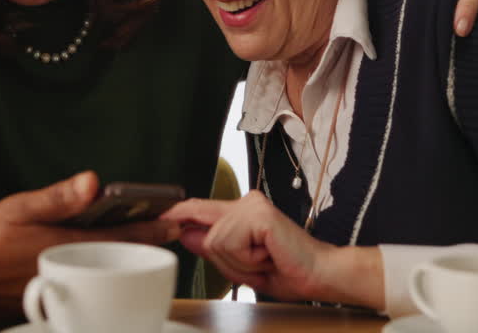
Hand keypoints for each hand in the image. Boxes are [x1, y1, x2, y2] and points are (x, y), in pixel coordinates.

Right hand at [0, 171, 180, 319]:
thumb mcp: (19, 208)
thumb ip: (58, 197)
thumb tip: (92, 182)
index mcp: (65, 245)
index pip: (120, 235)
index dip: (151, 229)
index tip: (174, 222)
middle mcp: (69, 271)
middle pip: (118, 257)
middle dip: (142, 245)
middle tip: (166, 234)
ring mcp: (61, 288)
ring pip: (103, 272)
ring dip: (122, 258)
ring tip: (139, 244)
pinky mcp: (49, 298)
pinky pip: (85, 284)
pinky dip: (99, 271)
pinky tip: (99, 262)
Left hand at [164, 192, 383, 309]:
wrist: (320, 275)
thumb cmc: (288, 271)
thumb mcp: (241, 266)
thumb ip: (213, 249)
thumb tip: (185, 233)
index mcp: (240, 212)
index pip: (198, 209)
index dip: (176, 214)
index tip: (157, 217)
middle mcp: (244, 202)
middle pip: (203, 229)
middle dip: (224, 257)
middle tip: (258, 262)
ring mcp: (251, 205)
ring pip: (215, 240)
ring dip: (238, 261)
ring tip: (265, 260)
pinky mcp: (257, 213)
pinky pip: (229, 242)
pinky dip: (246, 259)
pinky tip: (268, 255)